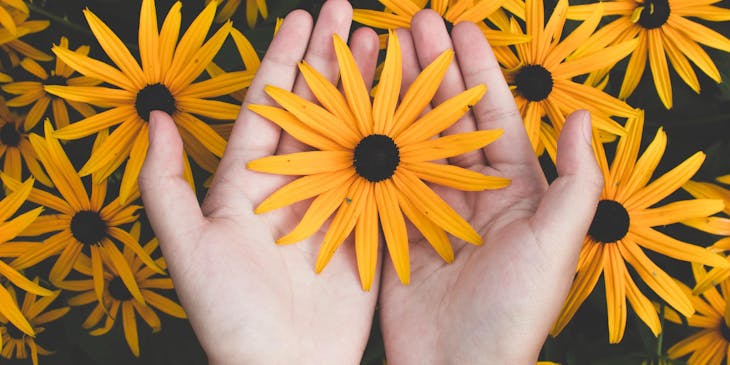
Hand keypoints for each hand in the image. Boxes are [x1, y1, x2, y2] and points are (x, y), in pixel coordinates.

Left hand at [139, 1, 380, 362]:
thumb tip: (155, 118)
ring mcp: (333, 203)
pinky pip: (381, 174)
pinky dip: (396, 139)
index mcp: (248, 182)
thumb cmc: (229, 314)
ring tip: (384, 45)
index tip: (302, 19)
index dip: (284, 61)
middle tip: (352, 14)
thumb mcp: (185, 247)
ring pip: (352, 132)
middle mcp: (292, 185)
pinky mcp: (366, 226)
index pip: (269, 106)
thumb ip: (164, 183)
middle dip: (332, 60)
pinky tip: (410, 107)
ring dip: (367, 89)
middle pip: (315, 109)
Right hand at [377, 11, 602, 364]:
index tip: (458, 28)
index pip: (493, 115)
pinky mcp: (394, 228)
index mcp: (513, 190)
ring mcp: (429, 208)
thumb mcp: (556, 244)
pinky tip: (355, 112)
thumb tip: (581, 117)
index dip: (477, 69)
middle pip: (447, 118)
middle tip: (410, 25)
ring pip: (411, 139)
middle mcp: (469, 192)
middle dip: (430, 69)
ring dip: (397, 97)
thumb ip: (575, 181)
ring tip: (379, 55)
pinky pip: (382, 178)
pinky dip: (369, 144)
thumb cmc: (514, 311)